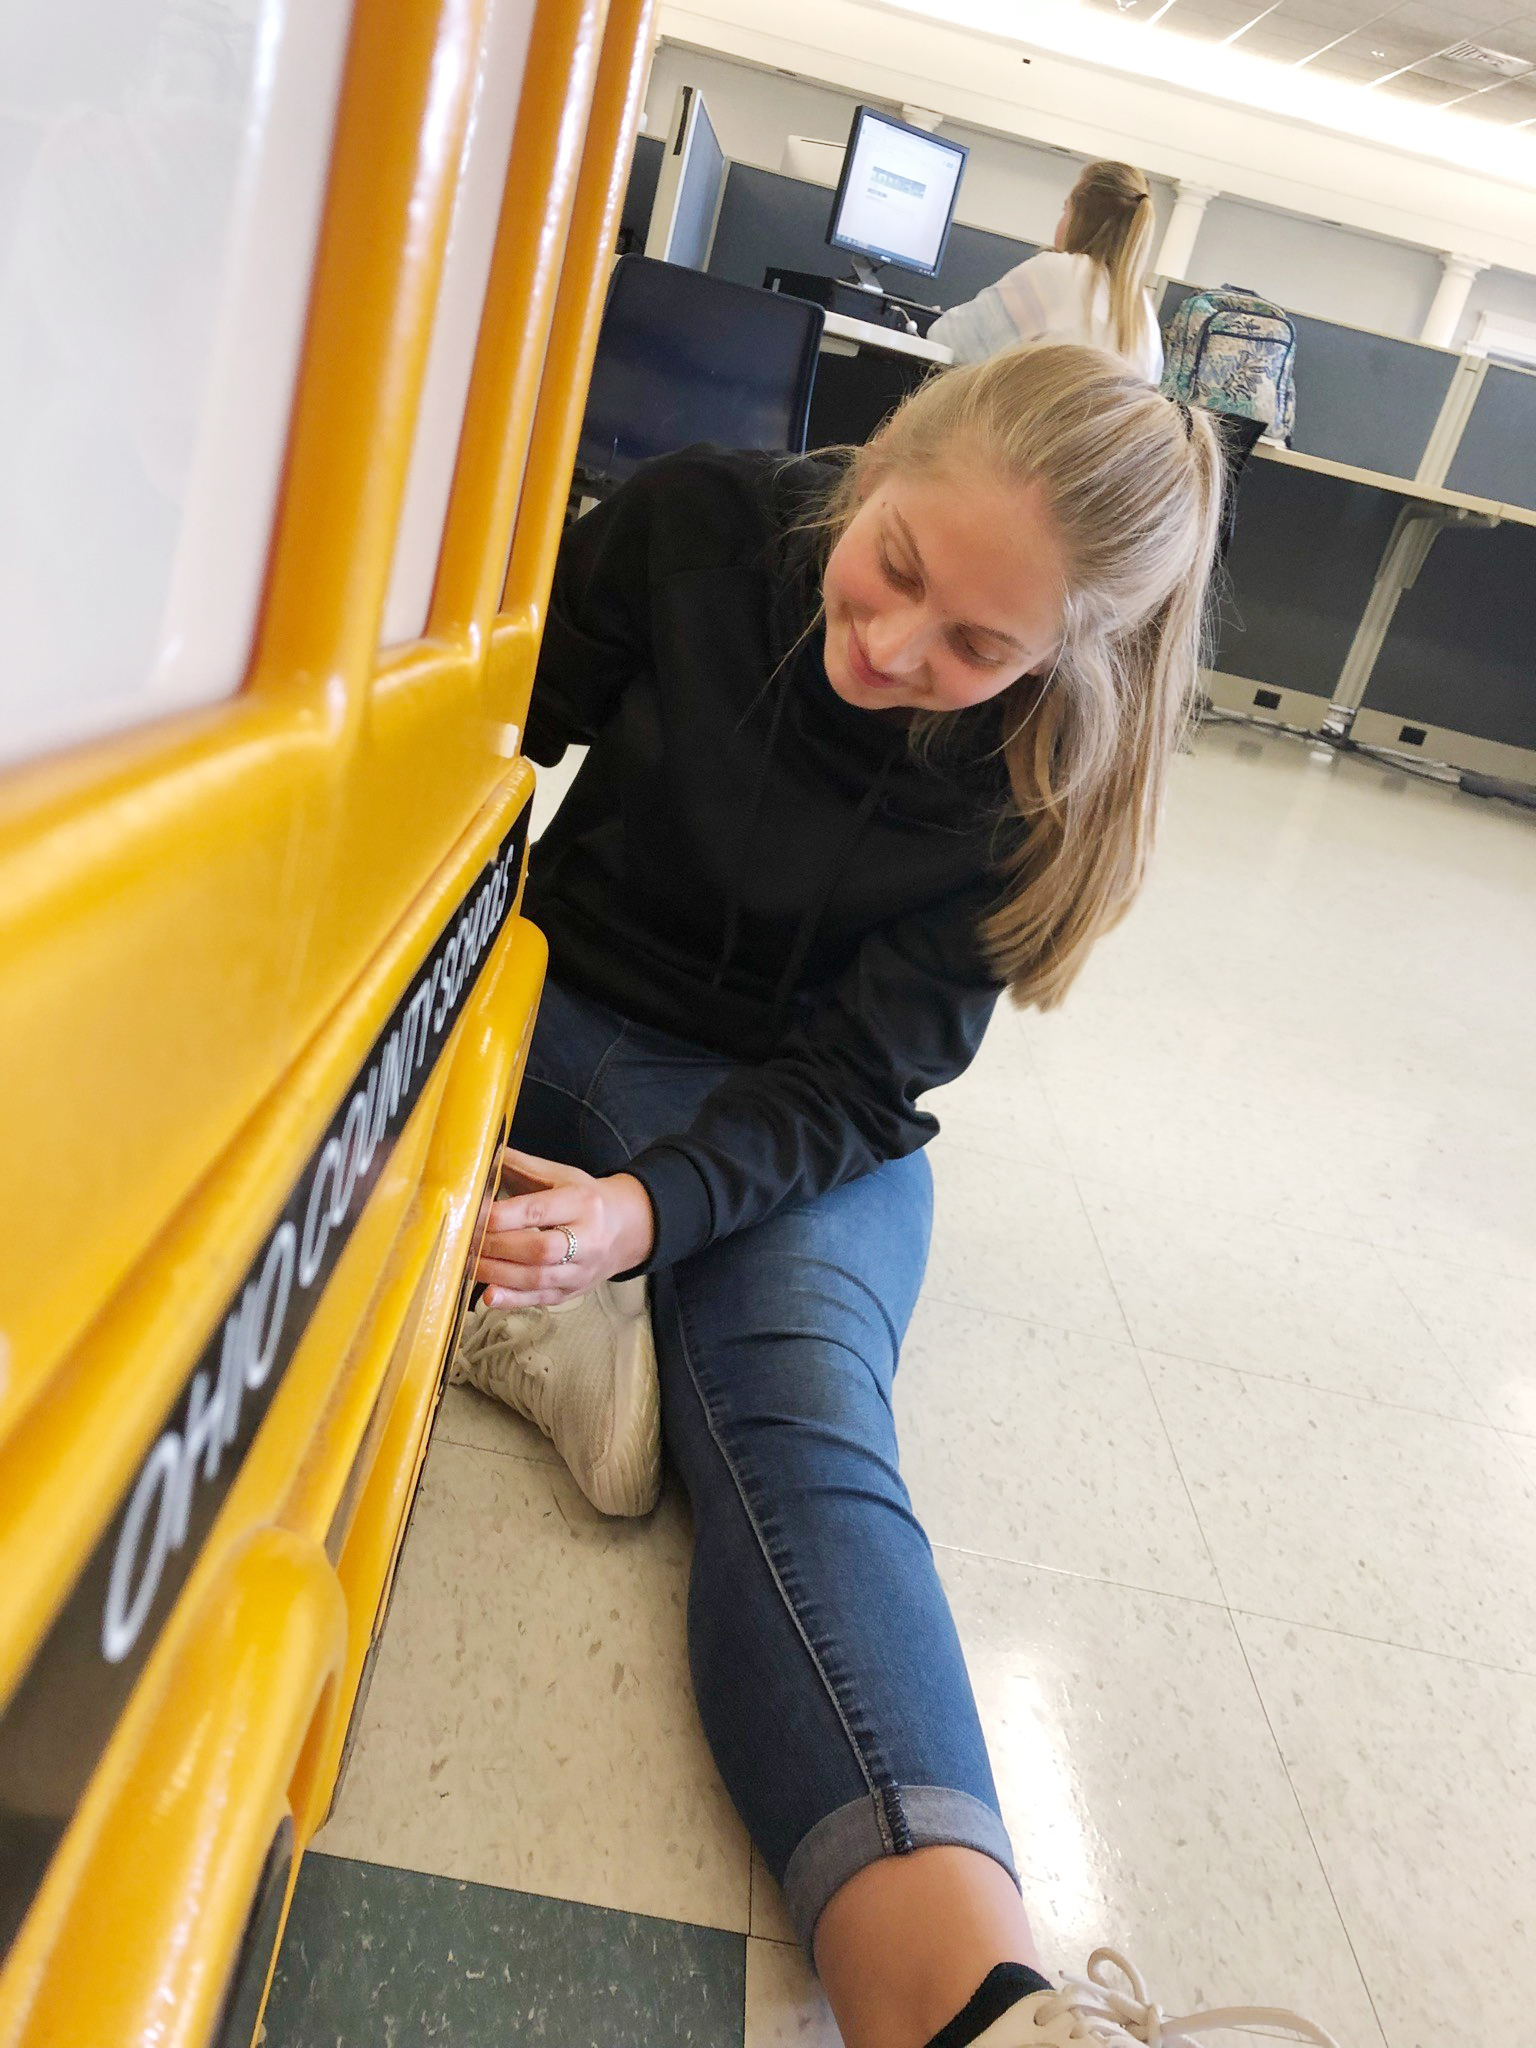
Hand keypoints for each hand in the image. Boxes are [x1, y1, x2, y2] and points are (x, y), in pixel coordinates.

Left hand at [475, 1148, 655, 1307]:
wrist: (626, 1229)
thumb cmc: (585, 1198)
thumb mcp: (561, 1175)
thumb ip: (522, 1166)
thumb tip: (481, 1153)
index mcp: (583, 1202)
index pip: (537, 1211)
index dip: (501, 1216)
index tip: (471, 1214)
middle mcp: (588, 1239)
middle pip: (539, 1248)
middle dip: (496, 1246)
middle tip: (465, 1241)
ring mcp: (581, 1270)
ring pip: (538, 1278)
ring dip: (497, 1273)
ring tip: (467, 1264)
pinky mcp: (572, 1292)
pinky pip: (540, 1299)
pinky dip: (512, 1300)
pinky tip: (489, 1296)